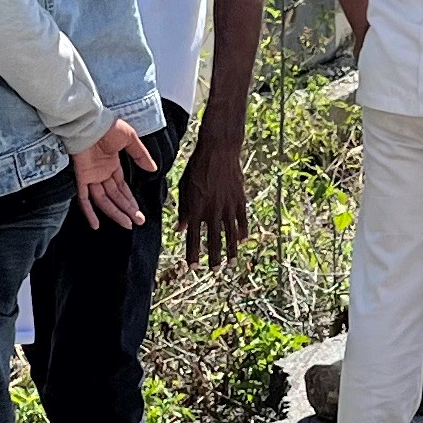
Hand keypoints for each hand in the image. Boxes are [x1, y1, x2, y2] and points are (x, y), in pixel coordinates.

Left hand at [72, 117, 153, 230]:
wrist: (90, 122)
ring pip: (104, 200)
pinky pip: (84, 198)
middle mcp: (102, 173)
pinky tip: (96, 224)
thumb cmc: (108, 126)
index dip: (130, 201)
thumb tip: (153, 169)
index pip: (122, 188)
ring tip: (126, 224)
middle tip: (138, 222)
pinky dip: (89, 212)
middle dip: (127, 210)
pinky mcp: (82, 177)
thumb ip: (140, 155)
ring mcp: (92, 176)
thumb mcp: (130, 139)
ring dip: (115, 212)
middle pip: (115, 197)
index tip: (139, 212)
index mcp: (112, 165)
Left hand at [178, 127, 250, 264]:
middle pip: (213, 241)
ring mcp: (228, 207)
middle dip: (213, 258)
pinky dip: (242, 232)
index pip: (193, 238)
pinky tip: (242, 242)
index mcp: (195, 209)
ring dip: (230, 251)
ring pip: (230, 235)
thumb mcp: (183, 188)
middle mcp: (212, 212)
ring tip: (230, 264)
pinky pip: (242, 221)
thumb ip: (183, 210)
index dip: (193, 254)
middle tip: (215, 271)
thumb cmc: (197, 168)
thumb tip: (180, 230)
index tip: (192, 268)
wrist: (218, 151)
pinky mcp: (239, 201)